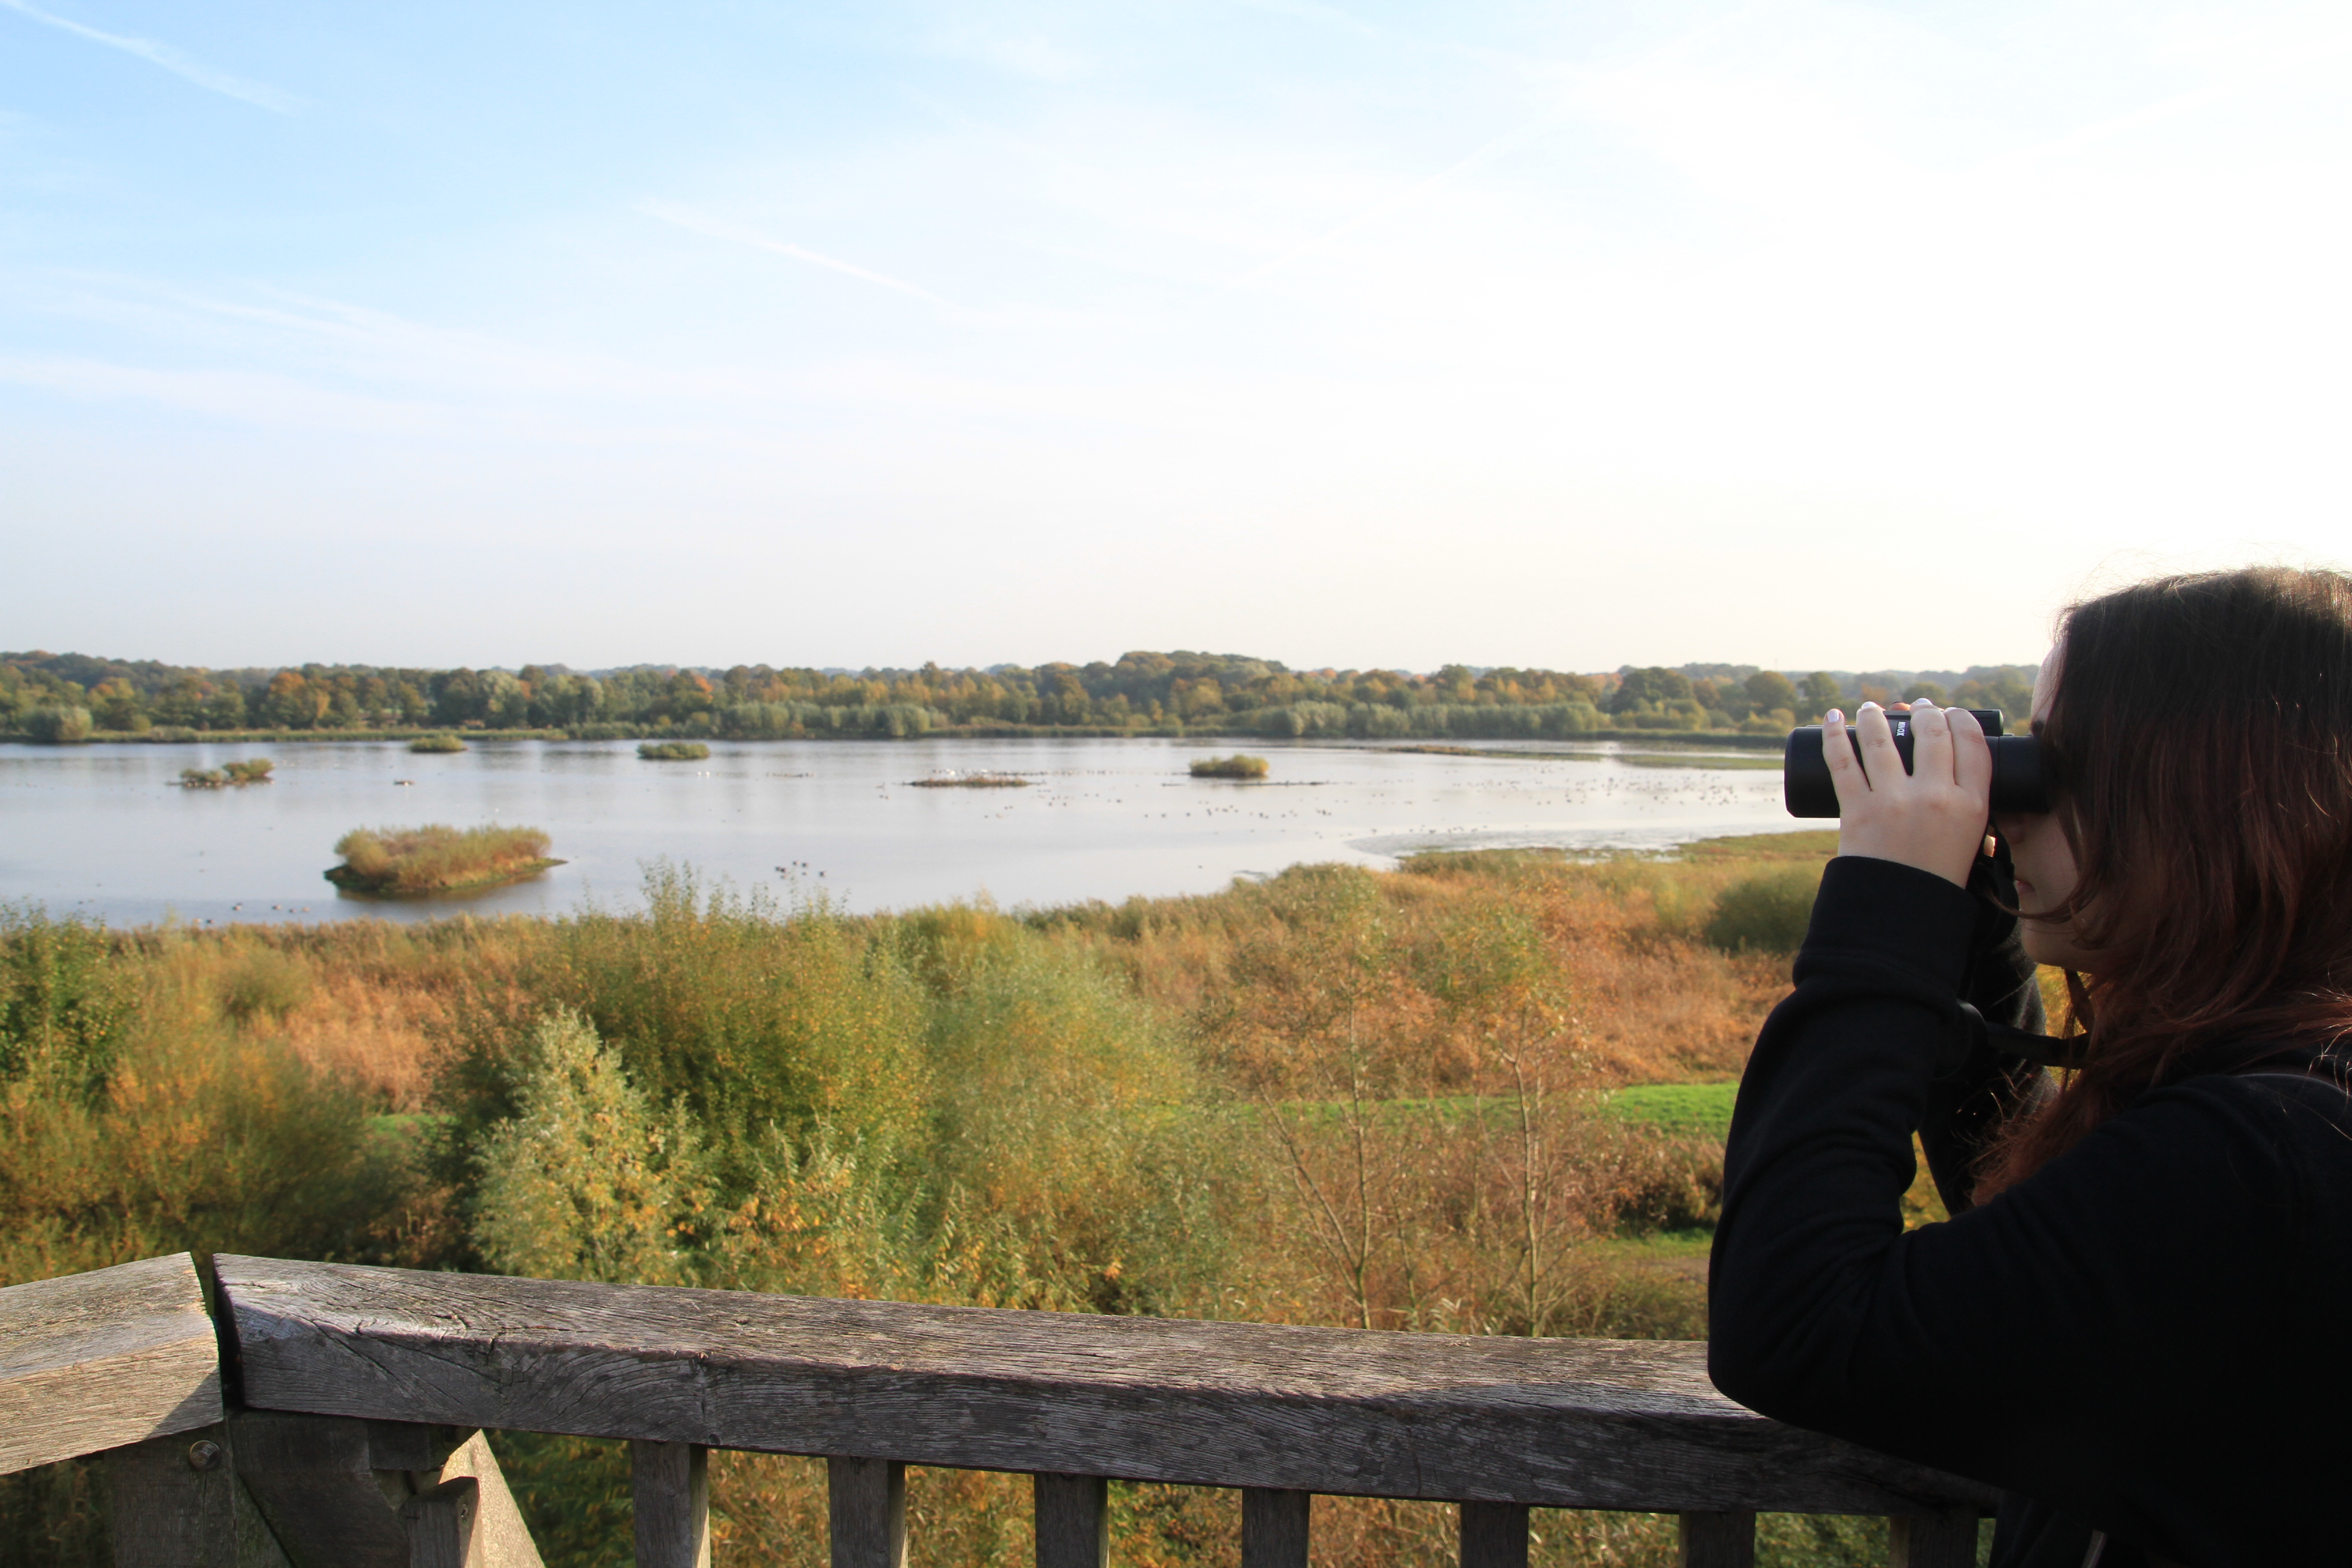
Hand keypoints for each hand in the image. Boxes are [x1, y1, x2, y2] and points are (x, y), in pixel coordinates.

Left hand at [1822, 701, 1991, 887]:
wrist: (1900, 913)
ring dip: (1874, 716)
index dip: (1960, 719)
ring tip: (1871, 708)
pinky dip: (1833, 735)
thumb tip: (1968, 788)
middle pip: (1931, 732)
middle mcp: (1935, 796)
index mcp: (1971, 805)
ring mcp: (1893, 801)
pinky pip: (1841, 761)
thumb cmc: (1938, 880)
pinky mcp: (1857, 810)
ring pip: (1881, 739)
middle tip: (1916, 708)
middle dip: (1923, 712)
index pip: (1972, 742)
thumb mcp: (1972, 845)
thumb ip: (1974, 817)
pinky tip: (1831, 718)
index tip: (1950, 712)